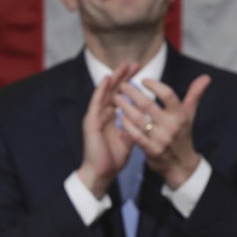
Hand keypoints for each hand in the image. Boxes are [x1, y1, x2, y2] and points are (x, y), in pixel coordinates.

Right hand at [77, 62, 140, 197]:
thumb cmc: (113, 159)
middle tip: (133, 63)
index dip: (129, 84)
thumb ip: (134, 127)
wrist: (102, 173)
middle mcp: (101, 115)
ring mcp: (95, 117)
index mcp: (110, 118)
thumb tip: (145, 118)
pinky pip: (96, 103)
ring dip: (113, 79)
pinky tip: (106, 80)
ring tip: (121, 66)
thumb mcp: (128, 139)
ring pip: (104, 93)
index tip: (139, 72)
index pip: (120, 96)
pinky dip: (101, 90)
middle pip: (113, 91)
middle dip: (122, 76)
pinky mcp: (90, 122)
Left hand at [115, 74, 210, 188]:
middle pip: (148, 104)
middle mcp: (171, 126)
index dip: (154, 85)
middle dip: (132, 93)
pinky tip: (119, 117)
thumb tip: (206, 77)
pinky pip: (135, 135)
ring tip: (115, 98)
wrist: (181, 165)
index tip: (143, 80)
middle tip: (121, 85)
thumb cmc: (182, 135)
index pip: (167, 94)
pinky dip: (126, 125)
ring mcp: (161, 139)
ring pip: (138, 119)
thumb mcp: (189, 115)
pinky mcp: (151, 150)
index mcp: (180, 115)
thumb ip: (194, 95)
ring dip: (125, 106)